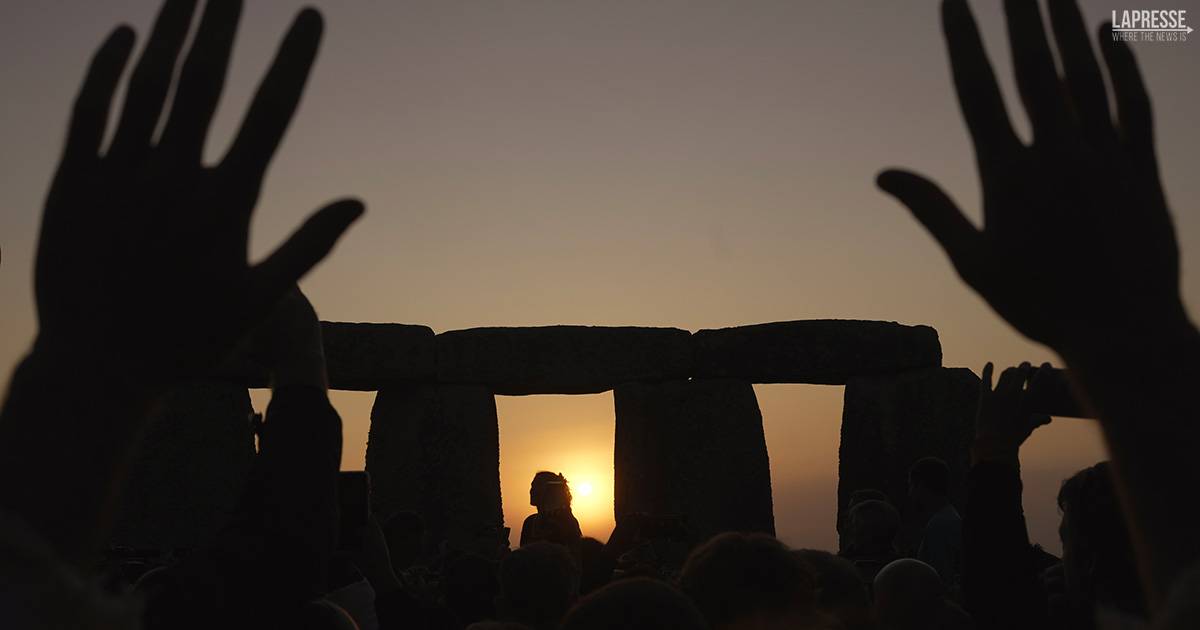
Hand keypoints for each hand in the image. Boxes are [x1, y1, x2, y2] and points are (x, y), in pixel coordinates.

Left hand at [34, 0, 361, 395]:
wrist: (95, 366)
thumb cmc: (187, 337)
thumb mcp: (259, 301)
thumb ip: (308, 245)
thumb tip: (359, 201)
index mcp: (224, 205)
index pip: (269, 114)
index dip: (292, 60)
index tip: (311, 16)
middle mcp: (172, 180)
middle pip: (203, 81)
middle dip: (223, 24)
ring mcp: (117, 177)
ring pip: (147, 85)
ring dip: (169, 30)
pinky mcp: (70, 183)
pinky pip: (90, 110)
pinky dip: (107, 68)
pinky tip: (127, 33)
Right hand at [877, 0, 1184, 357]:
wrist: (1123, 330)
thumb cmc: (1038, 303)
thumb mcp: (973, 263)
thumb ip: (932, 210)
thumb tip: (884, 175)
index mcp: (1008, 176)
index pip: (978, 91)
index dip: (963, 40)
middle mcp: (1057, 155)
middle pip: (1034, 68)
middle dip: (1018, 14)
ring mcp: (1104, 157)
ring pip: (1086, 75)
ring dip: (1067, 26)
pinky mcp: (1142, 167)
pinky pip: (1132, 103)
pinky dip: (1121, 64)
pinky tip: (1110, 31)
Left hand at [972, 362, 1051, 463]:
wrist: (995, 443)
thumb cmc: (1014, 437)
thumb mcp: (1028, 427)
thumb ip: (1038, 420)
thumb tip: (1048, 418)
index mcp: (1027, 402)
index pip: (1038, 382)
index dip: (1043, 372)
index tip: (1046, 364)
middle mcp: (1014, 395)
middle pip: (1020, 374)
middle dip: (1024, 367)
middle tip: (1025, 365)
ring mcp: (999, 394)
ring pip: (1005, 375)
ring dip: (1009, 371)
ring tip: (1011, 370)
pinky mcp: (986, 397)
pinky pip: (986, 379)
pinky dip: (988, 370)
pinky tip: (989, 364)